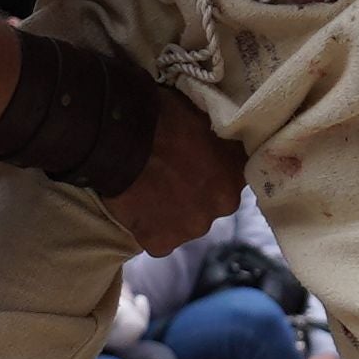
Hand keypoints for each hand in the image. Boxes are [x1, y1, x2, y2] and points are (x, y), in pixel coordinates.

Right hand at [105, 97, 245, 253]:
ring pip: (184, 223)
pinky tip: (135, 207)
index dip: (212, 168)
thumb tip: (220, 137)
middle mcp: (222, 205)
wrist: (121, 138)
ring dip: (171, 212)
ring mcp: (192, 227)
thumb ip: (218, 137)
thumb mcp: (204, 115)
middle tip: (169, 176)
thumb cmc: (163, 116)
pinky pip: (157, 238)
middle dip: (194, 193)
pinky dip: (147, 227)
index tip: (194, 160)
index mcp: (236, 172)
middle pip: (210, 203)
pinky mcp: (161, 242)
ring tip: (148, 192)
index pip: (231, 175)